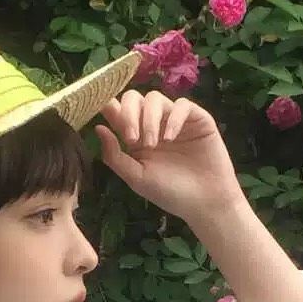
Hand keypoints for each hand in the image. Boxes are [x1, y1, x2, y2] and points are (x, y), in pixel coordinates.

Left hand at [94, 90, 246, 230]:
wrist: (204, 202)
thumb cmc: (170, 193)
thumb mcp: (136, 178)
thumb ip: (115, 155)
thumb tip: (98, 127)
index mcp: (135, 138)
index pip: (118, 112)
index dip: (109, 106)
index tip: (101, 109)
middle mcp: (153, 125)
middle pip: (133, 98)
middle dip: (129, 114)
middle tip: (132, 139)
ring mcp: (174, 120)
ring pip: (155, 98)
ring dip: (149, 119)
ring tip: (152, 144)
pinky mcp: (197, 118)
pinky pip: (182, 105)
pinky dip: (173, 118)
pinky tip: (169, 138)